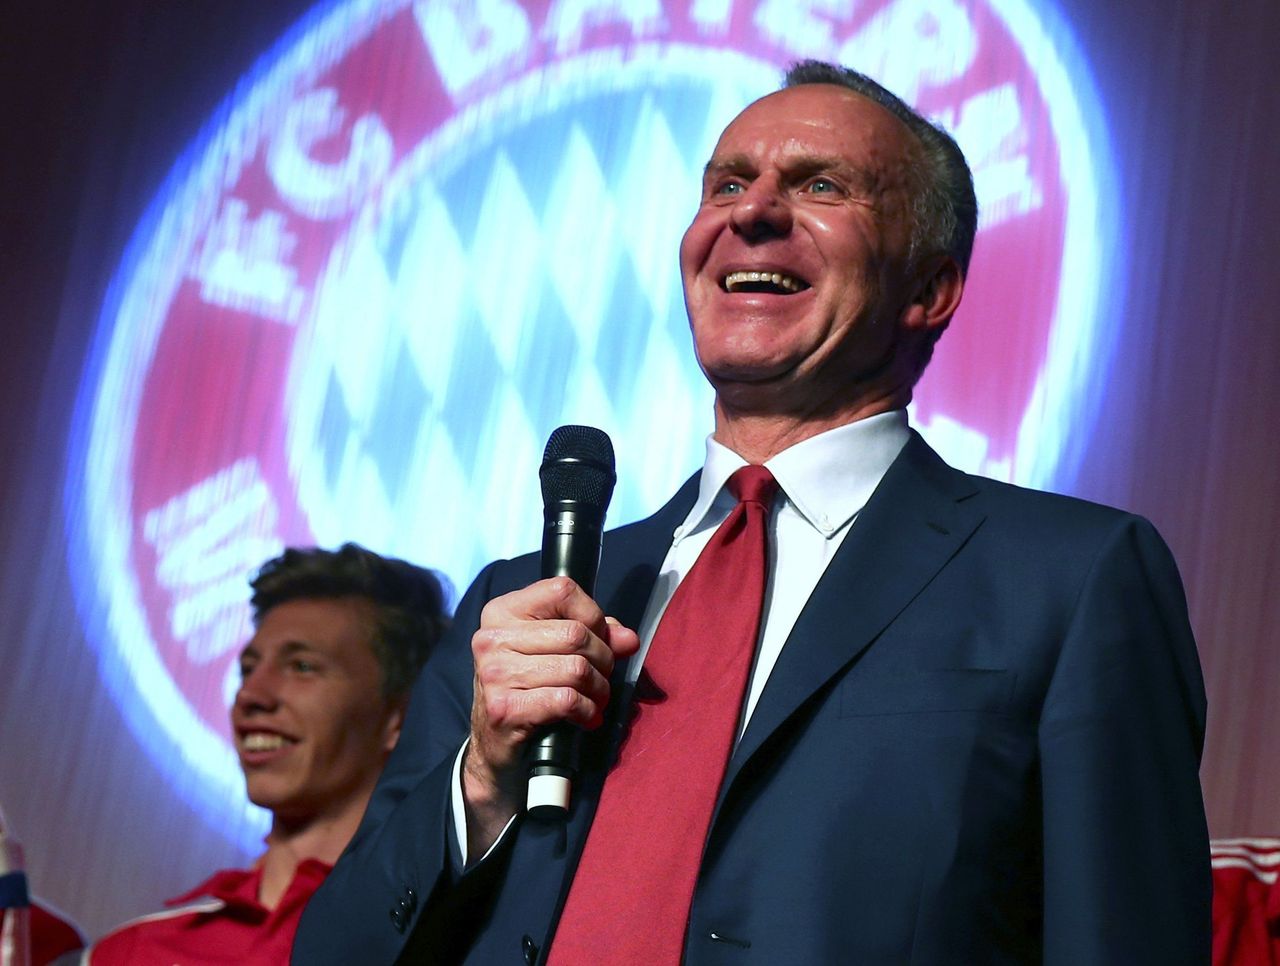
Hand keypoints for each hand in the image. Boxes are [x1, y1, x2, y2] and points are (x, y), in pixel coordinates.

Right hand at [462, 577, 638, 853]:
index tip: (597, 639)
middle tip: (602, 678)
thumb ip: (594, 636)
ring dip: (599, 689)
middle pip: (577, 634)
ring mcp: (495, 674)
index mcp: (501, 612)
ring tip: (596, 699)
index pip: (563, 590)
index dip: (593, 615)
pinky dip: (587, 711)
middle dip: (603, 659)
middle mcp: (492, 639)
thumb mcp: (553, 652)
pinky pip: (567, 700)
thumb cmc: (528, 690)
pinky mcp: (504, 708)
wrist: (495, 748)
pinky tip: (585, 717)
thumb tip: (628, 639)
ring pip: (577, 668)